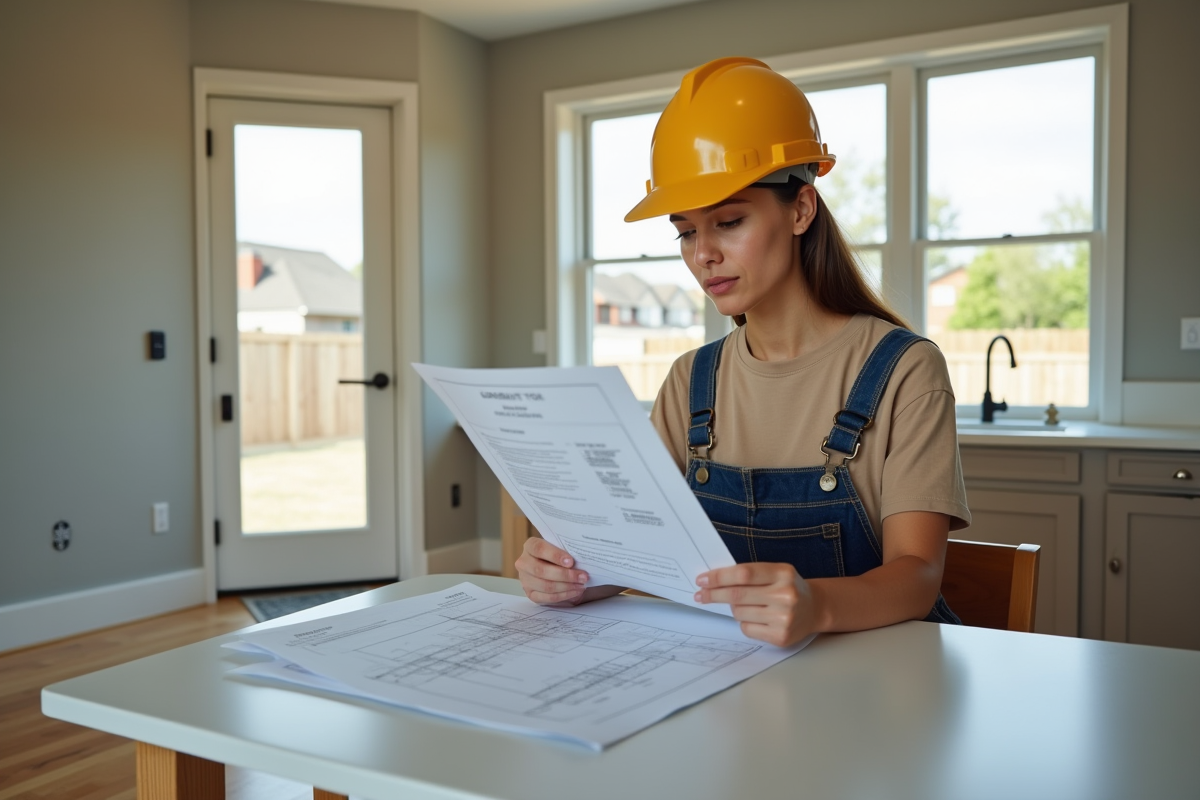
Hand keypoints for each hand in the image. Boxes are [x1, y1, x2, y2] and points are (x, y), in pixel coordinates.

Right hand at [515, 538, 589, 605]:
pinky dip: (564, 595)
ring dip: (567, 586)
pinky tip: (575, 591)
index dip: (555, 555)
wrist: (553, 568)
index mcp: (530, 546)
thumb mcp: (560, 549)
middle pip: (541, 570)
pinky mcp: (531, 594)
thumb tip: (581, 559)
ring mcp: (525, 580)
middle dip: (565, 575)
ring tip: (581, 585)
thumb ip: (566, 551)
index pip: (539, 549)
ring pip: (546, 586)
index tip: (571, 562)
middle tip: (583, 576)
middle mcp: (524, 562)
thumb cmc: (559, 556)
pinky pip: (548, 597)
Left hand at [694, 563, 818, 646]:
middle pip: (738, 595)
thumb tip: (714, 581)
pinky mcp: (781, 637)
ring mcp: (784, 618)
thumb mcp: (775, 572)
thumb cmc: (788, 587)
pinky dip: (745, 622)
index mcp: (783, 573)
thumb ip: (750, 574)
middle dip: (714, 594)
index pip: (743, 574)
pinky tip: (757, 618)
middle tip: (701, 594)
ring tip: (747, 605)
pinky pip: (747, 629)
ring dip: (734, 609)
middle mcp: (785, 595)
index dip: (719, 577)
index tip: (702, 580)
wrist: (814, 609)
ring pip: (739, 613)